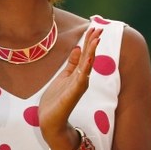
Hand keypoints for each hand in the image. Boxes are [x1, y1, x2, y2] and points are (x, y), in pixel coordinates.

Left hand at [39, 27, 100, 149]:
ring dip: (92, 51)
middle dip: (93, 42)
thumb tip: (77, 48)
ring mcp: (78, 85)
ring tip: (96, 38)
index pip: (85, 53)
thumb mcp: (63, 78)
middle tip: (99, 28)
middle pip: (88, 56)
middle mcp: (81, 78)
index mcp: (78, 73)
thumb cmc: (56, 102)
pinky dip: (86, 68)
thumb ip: (71, 64)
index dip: (89, 40)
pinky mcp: (73, 93)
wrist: (51, 122)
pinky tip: (88, 59)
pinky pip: (81, 78)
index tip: (94, 27)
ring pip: (87, 65)